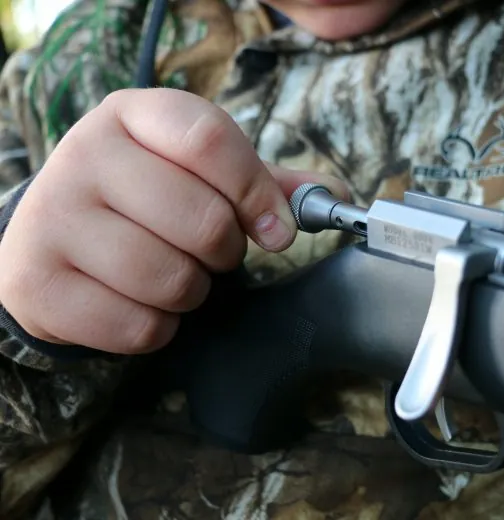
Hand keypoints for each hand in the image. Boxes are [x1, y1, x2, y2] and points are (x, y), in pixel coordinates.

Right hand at [0, 88, 345, 354]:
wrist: (51, 238)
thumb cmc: (141, 200)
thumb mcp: (196, 172)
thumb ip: (261, 180)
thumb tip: (334, 195)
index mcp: (132, 115)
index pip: (210, 139)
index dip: (257, 192)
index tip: (277, 230)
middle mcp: (83, 154)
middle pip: (201, 218)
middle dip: (225, 250)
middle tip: (212, 252)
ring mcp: (52, 217)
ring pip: (171, 278)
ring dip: (192, 291)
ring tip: (174, 274)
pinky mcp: (36, 280)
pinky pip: (138, 325)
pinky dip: (158, 326)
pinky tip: (141, 302)